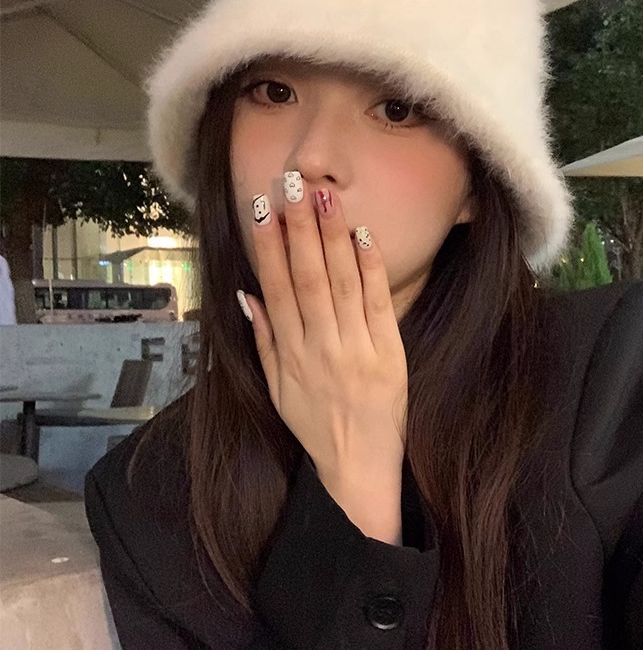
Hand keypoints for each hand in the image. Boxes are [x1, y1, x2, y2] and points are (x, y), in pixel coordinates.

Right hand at [238, 174, 407, 541]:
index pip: (276, 288)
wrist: (361, 465)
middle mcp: (320, 345)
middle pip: (307, 276)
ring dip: (331, 235)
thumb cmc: (316, 425)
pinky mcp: (388, 351)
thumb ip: (264, 340)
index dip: (267, 247)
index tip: (260, 210)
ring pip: (341, 282)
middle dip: (298, 227)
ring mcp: (356, 347)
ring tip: (323, 196)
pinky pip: (377, 301)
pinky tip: (361, 234)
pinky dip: (369, 267)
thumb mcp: (277, 389)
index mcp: (290, 353)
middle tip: (291, 185)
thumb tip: (247, 295)